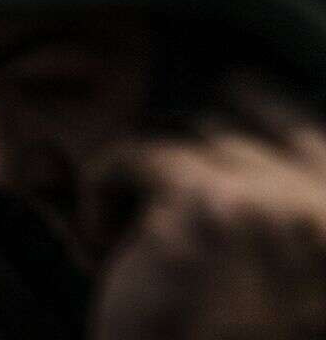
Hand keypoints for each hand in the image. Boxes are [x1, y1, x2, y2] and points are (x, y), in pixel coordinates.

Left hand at [87, 106, 325, 339]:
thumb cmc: (209, 336)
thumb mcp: (265, 275)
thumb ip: (258, 208)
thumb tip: (225, 97)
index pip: (308, 137)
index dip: (259, 106)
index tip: (228, 88)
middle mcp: (323, 209)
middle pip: (231, 132)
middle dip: (173, 163)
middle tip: (139, 216)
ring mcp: (270, 203)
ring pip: (179, 138)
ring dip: (139, 182)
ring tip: (120, 242)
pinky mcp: (205, 203)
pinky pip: (135, 155)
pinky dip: (103, 190)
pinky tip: (100, 242)